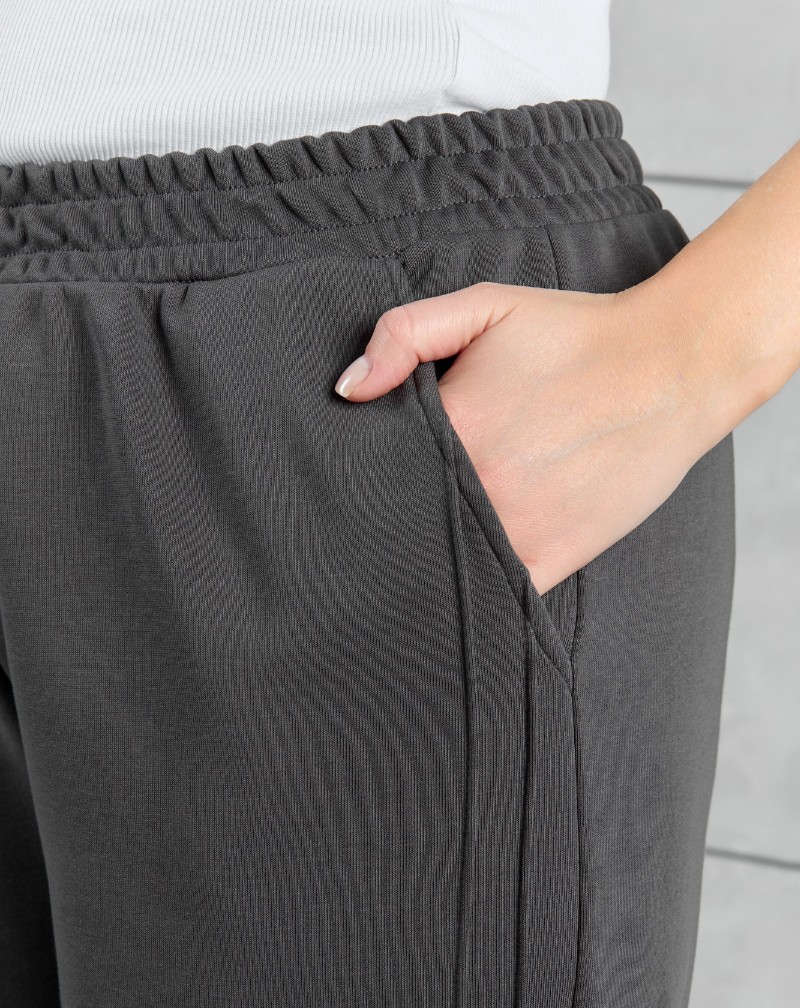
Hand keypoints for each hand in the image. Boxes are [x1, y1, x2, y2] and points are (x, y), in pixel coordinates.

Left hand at [334, 280, 711, 594]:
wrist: (672, 368)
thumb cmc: (578, 334)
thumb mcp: (487, 305)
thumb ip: (405, 334)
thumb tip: (348, 389)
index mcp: (453, 428)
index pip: (375, 468)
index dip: (363, 473)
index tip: (359, 477)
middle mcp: (477, 488)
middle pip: (403, 519)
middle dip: (389, 517)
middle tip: (384, 514)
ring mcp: (515, 532)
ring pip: (443, 561)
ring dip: (428, 555)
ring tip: (420, 545)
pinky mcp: (551, 561)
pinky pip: (494, 593)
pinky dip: (477, 588)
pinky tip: (464, 575)